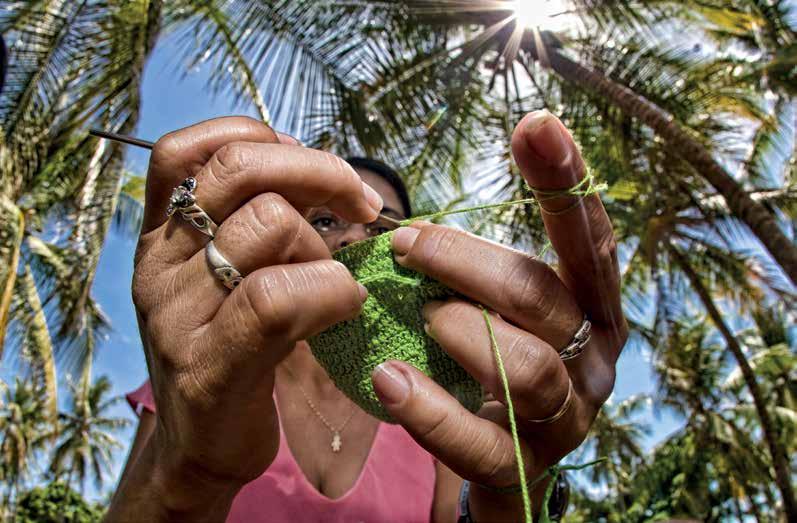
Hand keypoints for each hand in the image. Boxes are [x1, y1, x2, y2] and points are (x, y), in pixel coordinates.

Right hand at [129, 117, 379, 511]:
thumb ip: (259, 220)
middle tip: (359, 204)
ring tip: (333, 279)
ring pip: (269, 226)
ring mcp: (177, 316)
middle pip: (240, 170)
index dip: (255, 136)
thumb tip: (323, 173)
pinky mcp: (210, 367)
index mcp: (161, 236)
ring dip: (325, 245)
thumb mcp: (233, 273)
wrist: (201, 446)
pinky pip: (276, 299)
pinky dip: (332, 290)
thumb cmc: (236, 348)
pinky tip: (347, 304)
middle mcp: (159, 265)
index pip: (185, 149)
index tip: (307, 165)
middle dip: (320, 171)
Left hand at [371, 111, 627, 517]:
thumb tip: (406, 224)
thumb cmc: (489, 366)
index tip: (535, 124)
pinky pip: (480, 444)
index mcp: (591, 311)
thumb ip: (475, 272)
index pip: (587, 242)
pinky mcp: (520, 469)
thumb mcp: (495, 310)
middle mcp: (590, 360)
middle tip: (407, 244)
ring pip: (528, 368)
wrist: (497, 463)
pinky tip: (389, 380)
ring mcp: (561, 419)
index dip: (566, 184)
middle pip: (543, 298)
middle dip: (469, 263)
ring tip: (420, 315)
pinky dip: (432, 411)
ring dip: (464, 331)